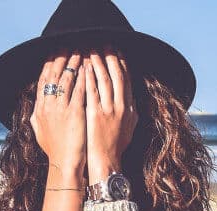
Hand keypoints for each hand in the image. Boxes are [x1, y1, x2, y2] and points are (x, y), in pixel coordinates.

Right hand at [30, 49, 86, 178]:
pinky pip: (79, 88)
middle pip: (53, 74)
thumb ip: (37, 117)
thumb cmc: (55, 151)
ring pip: (67, 78)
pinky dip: (84, 76)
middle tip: (69, 44)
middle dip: (62, 57)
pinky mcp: (74, 113)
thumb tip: (35, 110)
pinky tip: (90, 67)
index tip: (54, 52)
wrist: (64, 165)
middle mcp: (47, 106)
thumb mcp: (40, 131)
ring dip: (75, 62)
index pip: (43, 79)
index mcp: (39, 109)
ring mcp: (60, 109)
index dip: (49, 64)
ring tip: (82, 50)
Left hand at [84, 45, 138, 185]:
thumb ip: (131, 111)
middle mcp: (121, 106)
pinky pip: (92, 90)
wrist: (107, 163)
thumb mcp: (129, 127)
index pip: (127, 79)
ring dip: (98, 62)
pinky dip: (89, 76)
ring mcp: (109, 110)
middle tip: (103, 42)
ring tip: (92, 49)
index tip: (116, 50)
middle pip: (117, 74)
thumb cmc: (116, 147)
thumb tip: (132, 98)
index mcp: (130, 108)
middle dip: (110, 56)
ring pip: (104, 79)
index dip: (122, 62)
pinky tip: (84, 66)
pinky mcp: (95, 114)